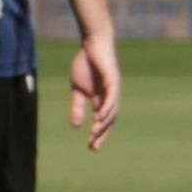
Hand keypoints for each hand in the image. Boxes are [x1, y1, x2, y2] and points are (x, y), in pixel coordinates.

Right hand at [68, 36, 120, 151]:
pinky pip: (112, 97)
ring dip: (104, 124)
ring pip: (112, 111)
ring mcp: (114, 89)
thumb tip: (76, 126)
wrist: (92, 44)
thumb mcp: (77, 89)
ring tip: (94, 134)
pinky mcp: (113, 80)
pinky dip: (107, 108)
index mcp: (102, 99)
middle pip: (109, 120)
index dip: (98, 135)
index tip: (91, 148)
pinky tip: (100, 116)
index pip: (103, 121)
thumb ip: (78, 107)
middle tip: (93, 147)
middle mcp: (111, 97)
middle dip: (102, 134)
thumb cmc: (85, 64)